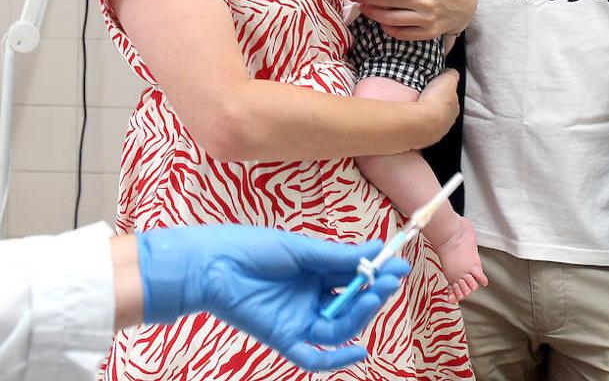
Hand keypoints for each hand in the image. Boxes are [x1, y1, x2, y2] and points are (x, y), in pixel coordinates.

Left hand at [137, 225, 409, 370]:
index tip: (398, 266)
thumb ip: (338, 257)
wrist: (210, 263)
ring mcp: (298, 319)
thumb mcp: (300, 249)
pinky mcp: (283, 338)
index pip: (353, 276)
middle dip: (372, 294)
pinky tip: (358, 350)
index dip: (376, 273)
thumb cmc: (251, 248)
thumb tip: (377, 250)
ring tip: (373, 296)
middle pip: (350, 304)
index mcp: (315, 271)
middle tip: (388, 281)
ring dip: (359, 315)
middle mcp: (310, 297)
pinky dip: (336, 359)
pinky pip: (314, 356)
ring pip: (338, 328)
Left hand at [353, 0, 475, 40]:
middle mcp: (428, 2)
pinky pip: (403, 33)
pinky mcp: (428, 33)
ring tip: (363, 8)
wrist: (468, 6)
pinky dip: (389, 28)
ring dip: (375, 14)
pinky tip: (381, 21)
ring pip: (393, 19)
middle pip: (391, 1)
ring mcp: (428, 19)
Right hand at [417, 68, 460, 144]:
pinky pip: (420, 128)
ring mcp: (435, 133)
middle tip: (424, 97)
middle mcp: (447, 123)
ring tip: (416, 107)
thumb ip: (451, 74)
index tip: (436, 89)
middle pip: (442, 112)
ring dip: (425, 115)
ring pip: (431, 121)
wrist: (421, 122)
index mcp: (454, 109)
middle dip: (435, 105)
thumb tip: (451, 72)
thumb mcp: (448, 79)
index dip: (445, 93)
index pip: (452, 100)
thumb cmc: (436, 100)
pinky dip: (417, 123)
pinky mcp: (422, 138)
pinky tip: (411, 118)